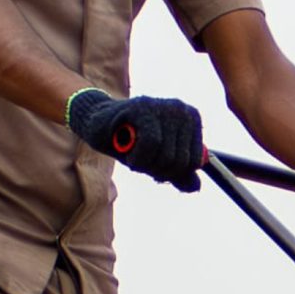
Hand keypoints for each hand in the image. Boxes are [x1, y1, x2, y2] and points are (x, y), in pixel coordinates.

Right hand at [67, 89, 203, 191]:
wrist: (98, 124)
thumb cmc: (131, 142)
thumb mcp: (158, 161)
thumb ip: (179, 173)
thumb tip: (196, 187)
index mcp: (192, 119)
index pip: (195, 161)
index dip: (173, 173)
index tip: (156, 166)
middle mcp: (181, 109)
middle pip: (181, 160)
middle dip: (158, 170)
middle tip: (141, 162)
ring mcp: (162, 106)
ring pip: (166, 155)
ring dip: (146, 165)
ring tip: (134, 155)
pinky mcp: (143, 108)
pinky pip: (151, 144)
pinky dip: (139, 158)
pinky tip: (130, 155)